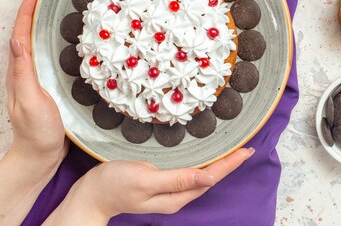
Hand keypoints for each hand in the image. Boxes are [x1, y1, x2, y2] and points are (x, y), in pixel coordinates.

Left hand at [0, 0, 68, 224]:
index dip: (25, 13)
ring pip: (37, 47)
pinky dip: (52, 45)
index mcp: (19, 73)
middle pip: (26, 36)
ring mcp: (36, 81)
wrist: (41, 155)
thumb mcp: (31, 100)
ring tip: (55, 12)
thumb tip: (16, 41)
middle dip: (32, 14)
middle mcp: (25, 73)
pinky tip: (66, 44)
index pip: (20, 35)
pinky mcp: (48, 87)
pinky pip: (48, 59)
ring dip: (42, 27)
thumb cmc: (37, 131)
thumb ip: (23, 73)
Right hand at [43, 148, 254, 224]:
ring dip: (219, 163)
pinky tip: (207, 156)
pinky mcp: (162, 182)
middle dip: (230, 163)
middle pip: (210, 177)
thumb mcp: (146, 180)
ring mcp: (170, 190)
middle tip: (247, 147)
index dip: (230, 164)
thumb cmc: (115, 184)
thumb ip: (178, 179)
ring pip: (202, 175)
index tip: (247, 150)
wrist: (90, 194)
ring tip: (235, 150)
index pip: (211, 178)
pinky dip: (203, 163)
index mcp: (176, 196)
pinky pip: (190, 173)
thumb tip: (209, 177)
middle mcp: (177, 195)